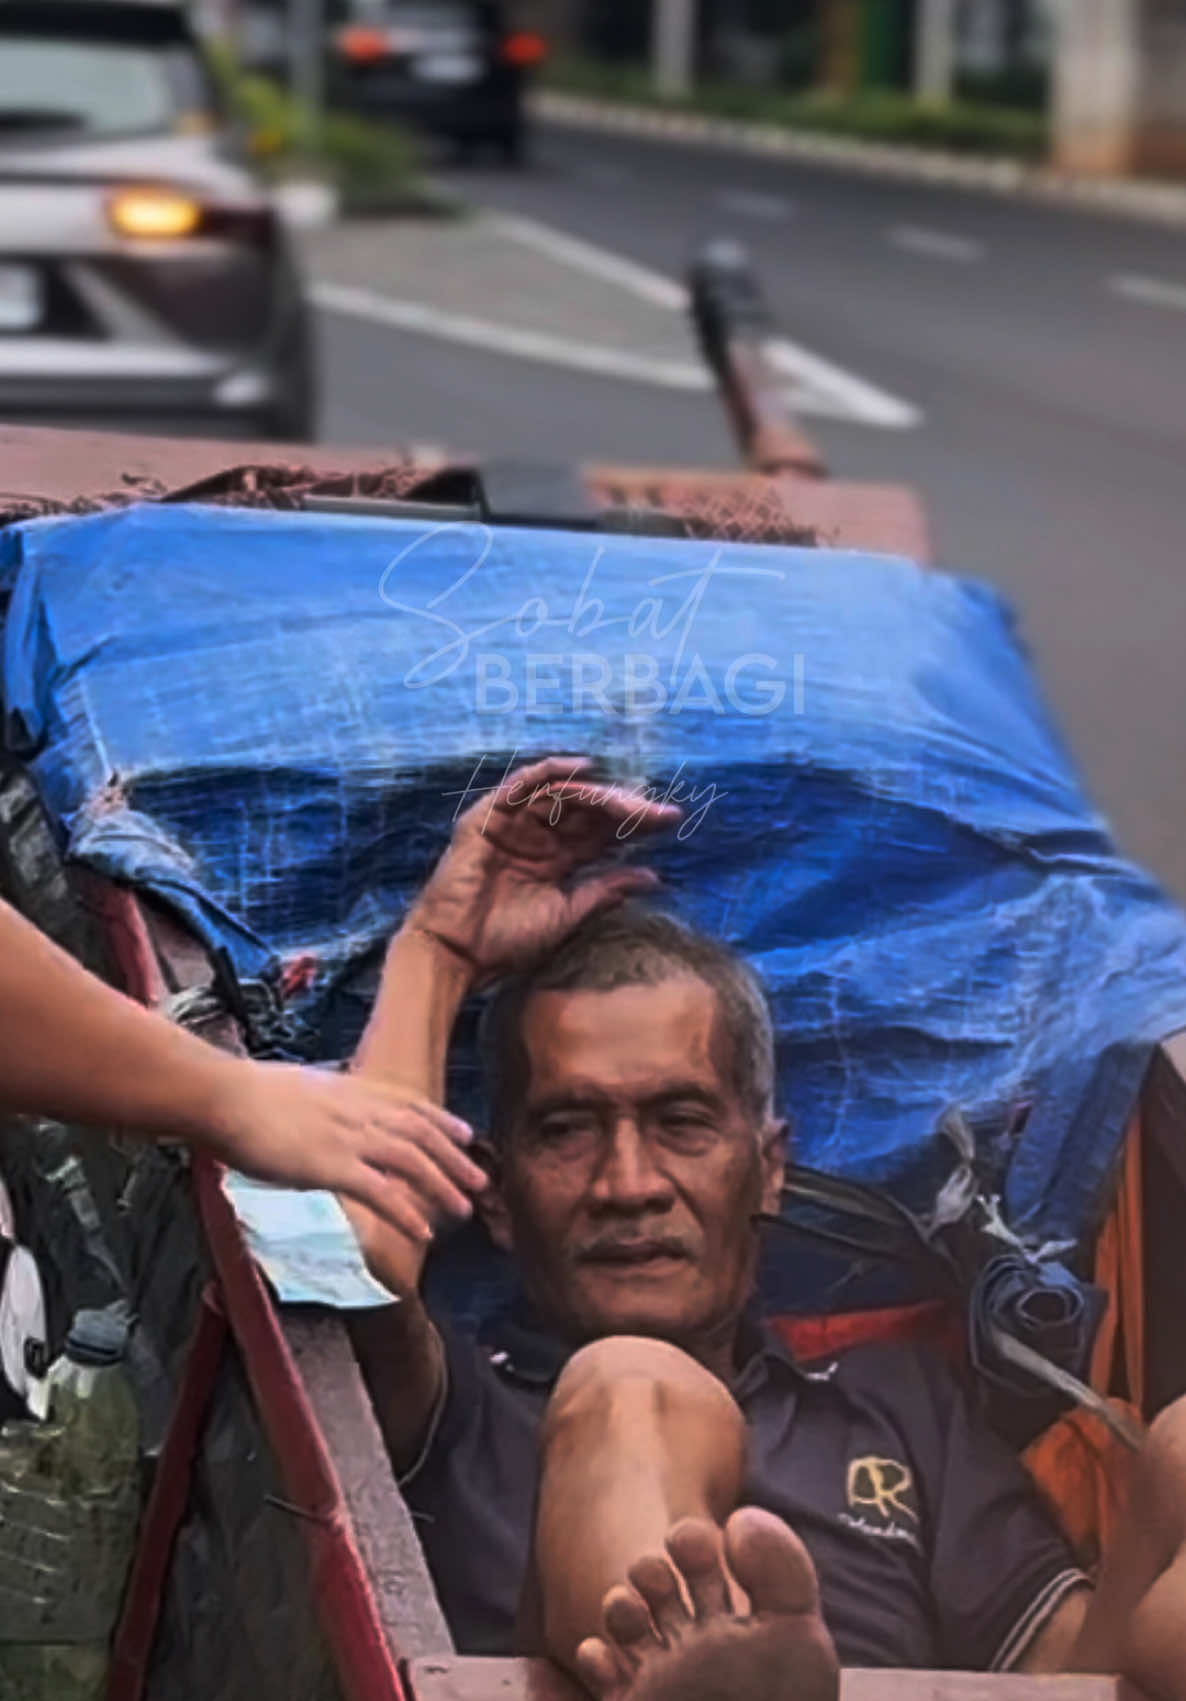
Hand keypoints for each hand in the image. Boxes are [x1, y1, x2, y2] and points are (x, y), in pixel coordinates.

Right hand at [202, 1059, 486, 1265]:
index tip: (465, 1134)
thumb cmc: (246, 1094)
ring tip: (463, 1211)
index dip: (442, 1121)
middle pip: (422, 1135)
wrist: (224, 1096)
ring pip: (411, 1162)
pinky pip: (380, 1192)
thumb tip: (322, 1109)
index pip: (410, 1104)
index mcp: (351, 1090)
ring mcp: (347, 1138)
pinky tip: (423, 1231)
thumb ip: (320, 1102)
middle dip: (455, 1160)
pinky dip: (406, 1212)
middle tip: (481, 1182)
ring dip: (442, 1187)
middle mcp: (359, 1111)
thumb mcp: (297, 1088)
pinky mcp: (330, 1166)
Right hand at [407, 755, 680, 982]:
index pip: (604, 833)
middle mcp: (539, 837)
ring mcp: (513, 825)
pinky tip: (581, 770)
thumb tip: (654, 875)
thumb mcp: (567, 914)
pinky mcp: (487, 819)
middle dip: (624, 807)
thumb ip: (605, 891)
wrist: (459, 954)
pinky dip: (548, 772)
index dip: (637, 824)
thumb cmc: (506, 942)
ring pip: (561, 796)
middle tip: (658, 811)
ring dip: (597, 794)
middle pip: (588, 810)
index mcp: (558, 859)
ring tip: (629, 801)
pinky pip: (520, 787)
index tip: (673, 820)